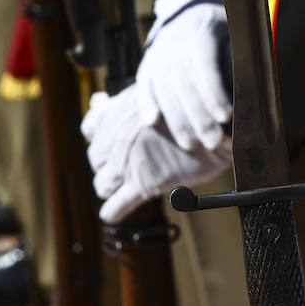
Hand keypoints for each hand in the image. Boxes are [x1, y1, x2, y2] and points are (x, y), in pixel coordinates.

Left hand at [81, 84, 231, 222]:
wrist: (214, 123)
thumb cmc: (188, 107)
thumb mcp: (151, 92)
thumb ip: (123, 102)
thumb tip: (98, 101)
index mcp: (115, 113)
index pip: (91, 130)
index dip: (101, 137)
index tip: (110, 140)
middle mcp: (114, 139)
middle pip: (96, 159)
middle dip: (109, 163)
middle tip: (131, 162)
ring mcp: (126, 163)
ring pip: (102, 184)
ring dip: (110, 186)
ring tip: (125, 187)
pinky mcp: (143, 184)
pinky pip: (117, 205)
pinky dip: (112, 211)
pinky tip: (111, 214)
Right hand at [136, 0, 231, 150]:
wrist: (188, 9)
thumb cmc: (222, 29)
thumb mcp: (235, 32)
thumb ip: (242, 57)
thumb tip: (258, 93)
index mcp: (203, 29)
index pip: (206, 63)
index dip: (214, 91)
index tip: (226, 116)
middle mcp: (176, 39)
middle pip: (185, 82)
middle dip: (199, 115)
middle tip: (213, 141)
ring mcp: (158, 51)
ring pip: (164, 88)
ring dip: (177, 119)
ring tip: (191, 144)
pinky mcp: (147, 62)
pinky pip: (144, 84)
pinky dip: (146, 103)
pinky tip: (152, 122)